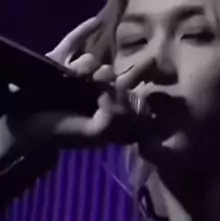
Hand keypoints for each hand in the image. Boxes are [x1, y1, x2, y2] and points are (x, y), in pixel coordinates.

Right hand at [2, 17, 141, 155]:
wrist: (28, 123)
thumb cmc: (61, 131)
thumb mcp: (93, 132)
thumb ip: (110, 119)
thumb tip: (112, 93)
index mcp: (100, 107)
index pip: (120, 94)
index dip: (122, 94)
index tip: (117, 97)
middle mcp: (89, 88)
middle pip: (107, 74)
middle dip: (106, 79)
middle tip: (99, 86)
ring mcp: (73, 74)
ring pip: (91, 60)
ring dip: (87, 67)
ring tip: (78, 75)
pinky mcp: (58, 61)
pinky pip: (72, 42)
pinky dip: (84, 30)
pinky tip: (97, 22)